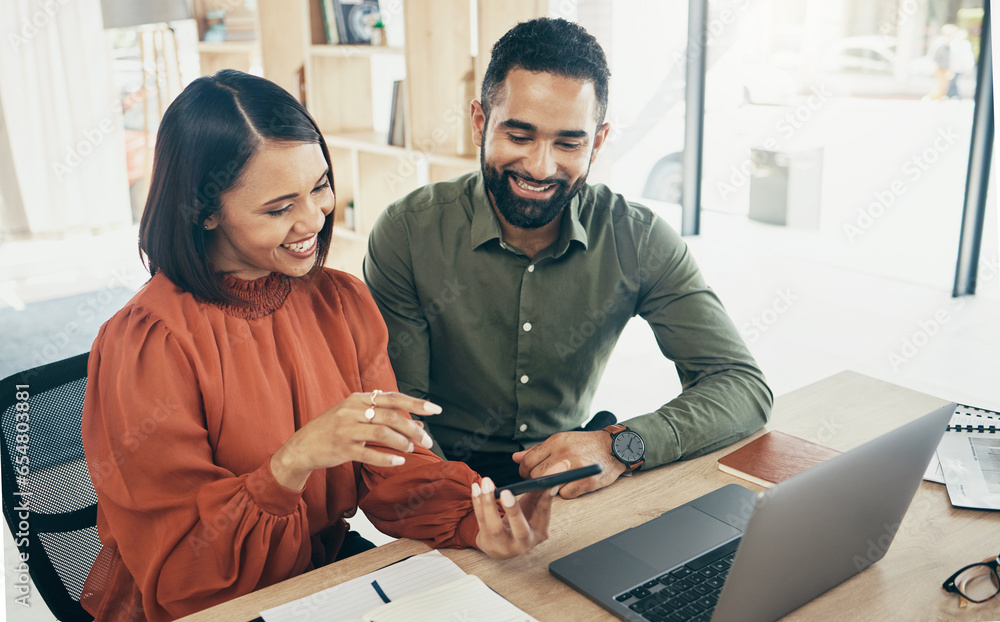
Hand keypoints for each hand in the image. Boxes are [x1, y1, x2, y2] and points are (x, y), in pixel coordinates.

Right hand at [270, 391, 439, 489]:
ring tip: (411, 449)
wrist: (302, 446)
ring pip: (382, 433)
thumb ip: (382, 415)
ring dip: (402, 442)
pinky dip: (387, 458)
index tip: (435, 410)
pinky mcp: (342, 448)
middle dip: (413, 428)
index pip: (393, 398)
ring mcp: (346, 429)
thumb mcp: (355, 415)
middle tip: (427, 440)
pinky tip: (399, 462)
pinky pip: (369, 454)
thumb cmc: (334, 429)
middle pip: (391, 416)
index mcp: (358, 399)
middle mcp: (352, 410)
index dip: (416, 403)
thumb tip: (416, 423)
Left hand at [472, 461, 568, 558]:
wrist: (502, 547)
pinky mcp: (487, 541)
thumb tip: (557, 470)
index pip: (543, 514)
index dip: (547, 499)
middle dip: (513, 511)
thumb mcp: (534, 510)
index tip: (549, 484)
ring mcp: (504, 545)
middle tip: (507, 492)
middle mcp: (523, 543)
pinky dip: (477, 503)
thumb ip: (541, 492)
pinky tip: (476, 488)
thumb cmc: (522, 522)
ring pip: (495, 526)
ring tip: (486, 482)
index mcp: (539, 533)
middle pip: (520, 530)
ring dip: (488, 502)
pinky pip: (480, 520)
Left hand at [512, 430, 625, 498]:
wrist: (615, 447)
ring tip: (561, 480)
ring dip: (552, 487)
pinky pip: (565, 494)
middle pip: (536, 475)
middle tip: (544, 481)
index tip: (528, 474)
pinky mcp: (587, 481)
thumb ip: (537, 450)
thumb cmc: (585, 445)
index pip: (528, 460)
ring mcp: (576, 467)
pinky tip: (573, 484)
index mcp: (556, 441)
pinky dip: (567, 492)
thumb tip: (515, 458)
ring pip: (549, 486)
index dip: (524, 471)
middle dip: (536, 481)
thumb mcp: (561, 441)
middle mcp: (564, 453)